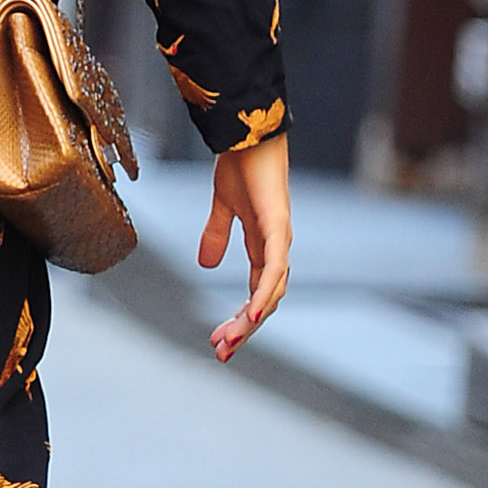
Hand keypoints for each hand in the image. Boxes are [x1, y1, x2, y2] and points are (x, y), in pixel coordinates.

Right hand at [201, 133, 289, 361]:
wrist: (248, 134)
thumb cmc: (241, 164)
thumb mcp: (222, 205)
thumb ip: (216, 234)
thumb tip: (207, 265)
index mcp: (264, 246)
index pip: (255, 292)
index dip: (239, 319)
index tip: (218, 341)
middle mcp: (277, 249)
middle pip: (265, 301)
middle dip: (243, 329)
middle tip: (222, 353)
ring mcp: (280, 240)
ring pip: (270, 293)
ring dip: (249, 320)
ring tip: (229, 342)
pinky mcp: (277, 228)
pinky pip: (272, 270)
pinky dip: (263, 295)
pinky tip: (252, 317)